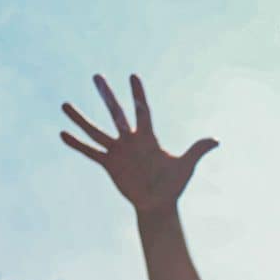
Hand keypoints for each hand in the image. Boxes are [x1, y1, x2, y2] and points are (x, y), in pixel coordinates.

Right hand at [61, 74, 217, 215]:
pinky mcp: (109, 164)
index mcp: (148, 137)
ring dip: (80, 119)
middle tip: (96, 76)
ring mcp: (118, 151)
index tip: (132, 75)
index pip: (142, 110)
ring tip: (64, 104)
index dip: (138, 94)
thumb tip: (216, 140)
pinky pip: (90, 152)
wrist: (158, 204)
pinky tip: (62, 133)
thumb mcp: (186, 166)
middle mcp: (130, 140)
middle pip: (116, 113)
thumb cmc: (173, 184)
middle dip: (107, 95)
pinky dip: (77, 144)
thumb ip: (197, 150)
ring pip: (96, 131)